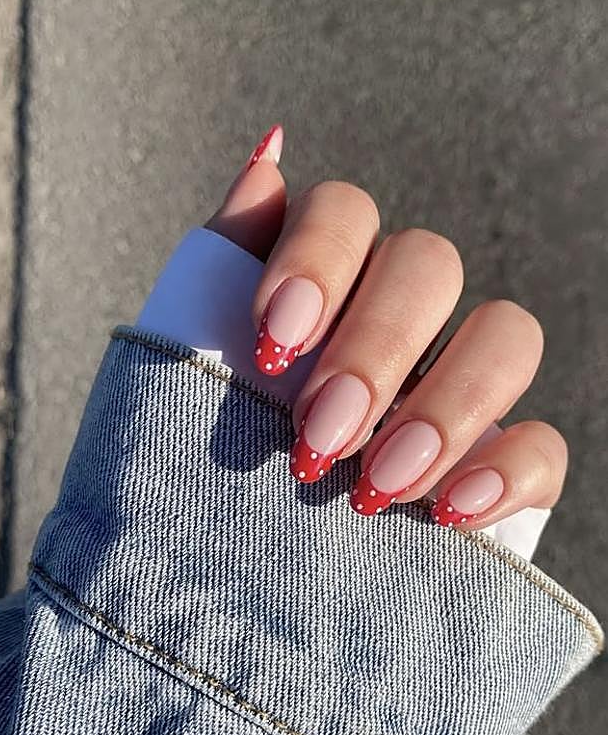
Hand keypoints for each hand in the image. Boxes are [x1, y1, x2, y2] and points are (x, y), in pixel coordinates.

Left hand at [207, 126, 566, 529]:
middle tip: (317, 436)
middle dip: (376, 349)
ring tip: (378, 484)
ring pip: (507, 334)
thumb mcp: (189, 363)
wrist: (214, 579)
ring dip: (445, 405)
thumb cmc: (195, 466)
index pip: (346, 211)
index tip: (273, 341)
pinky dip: (505, 471)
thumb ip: (223, 261)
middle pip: (430, 265)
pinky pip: (545, 444)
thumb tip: (269, 155)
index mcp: (325, 284)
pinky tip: (451, 510)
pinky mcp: (498, 466)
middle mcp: (398, 319)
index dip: (316, 260)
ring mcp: (456, 388)